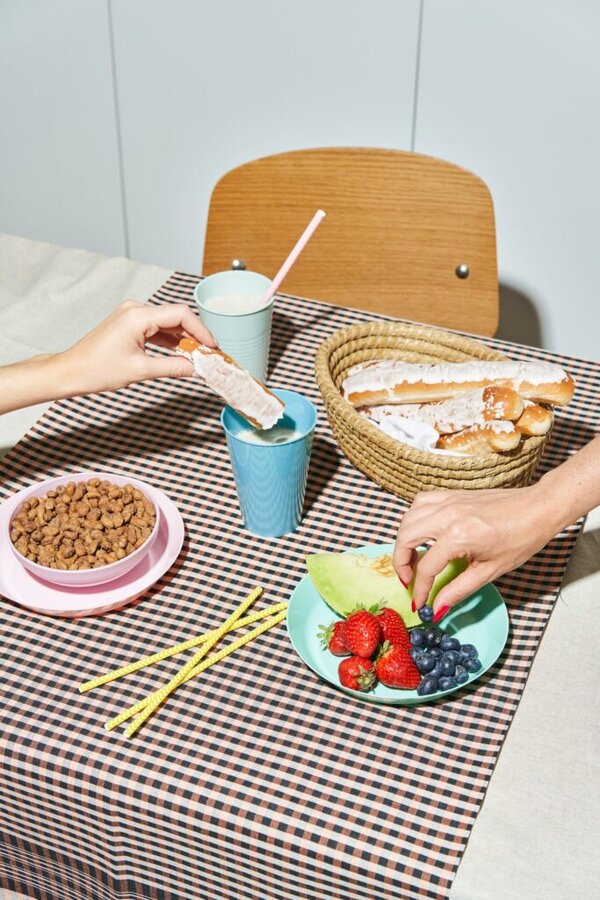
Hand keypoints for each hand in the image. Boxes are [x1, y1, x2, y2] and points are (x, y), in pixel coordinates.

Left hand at [59, 301, 215, 393]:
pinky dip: (170, 340)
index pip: (181, 315)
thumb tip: (196, 369)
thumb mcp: (141, 370)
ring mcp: (132, 316)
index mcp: (138, 316)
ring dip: (183, 338)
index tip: (212, 346)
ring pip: (168, 323)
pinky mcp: (129, 324)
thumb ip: (173, 367)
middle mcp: (135, 310)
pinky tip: (180, 353)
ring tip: (197, 355)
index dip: (201, 330)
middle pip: (176, 316)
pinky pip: (157, 328)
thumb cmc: (97, 369)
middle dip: (195, 335)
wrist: (72, 371)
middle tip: (208, 353)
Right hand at [392, 484, 561, 619]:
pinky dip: (414, 518)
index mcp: (459, 536)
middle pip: (406, 538)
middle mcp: (448, 515)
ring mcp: (448, 501)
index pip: (426, 567)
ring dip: (404, 539)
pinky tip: (423, 532)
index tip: (419, 603)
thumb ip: (459, 589)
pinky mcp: (452, 494)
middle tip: (409, 580)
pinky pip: (420, 503)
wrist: (538, 508)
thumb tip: (438, 607)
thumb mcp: (491, 570)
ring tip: (413, 558)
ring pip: (408, 517)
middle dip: (401, 563)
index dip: (420, 589)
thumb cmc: (521, 539)